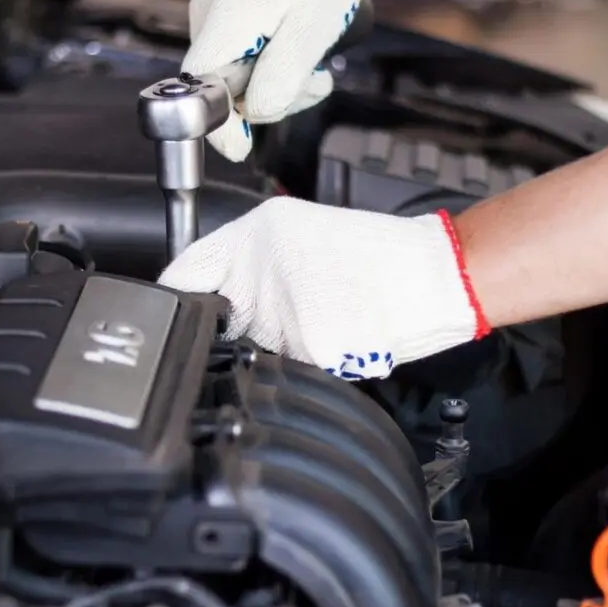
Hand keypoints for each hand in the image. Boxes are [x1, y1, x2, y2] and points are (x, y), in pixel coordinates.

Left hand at [159, 197, 489, 379]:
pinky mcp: (307, 349)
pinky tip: (334, 339)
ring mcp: (282, 313)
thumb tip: (201, 294)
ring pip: (252, 352)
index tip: (172, 316)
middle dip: (235, 327)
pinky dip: (305, 365)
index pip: (182, 276)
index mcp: (252, 235)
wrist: (435, 275)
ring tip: (319, 320)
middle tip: (283, 313)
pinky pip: (287, 372)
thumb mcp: (295, 234)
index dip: (175, 300)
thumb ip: (244, 259)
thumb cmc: (373, 256)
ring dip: (273, 349)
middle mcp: (259, 270)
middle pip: (215, 323)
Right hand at [182, 0, 373, 161]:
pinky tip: (299, 50)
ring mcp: (214, 10)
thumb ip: (278, 81)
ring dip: (276, 82)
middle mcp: (207, 15)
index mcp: (224, 19)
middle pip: (222, 87)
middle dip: (269, 100)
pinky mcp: (227, 8)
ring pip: (235, 73)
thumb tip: (249, 123)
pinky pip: (241, 52)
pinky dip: (271, 60)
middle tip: (314, 85)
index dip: (219, 126)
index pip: (199, 90)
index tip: (244, 148)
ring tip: (316, 70)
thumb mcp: (311, 33)